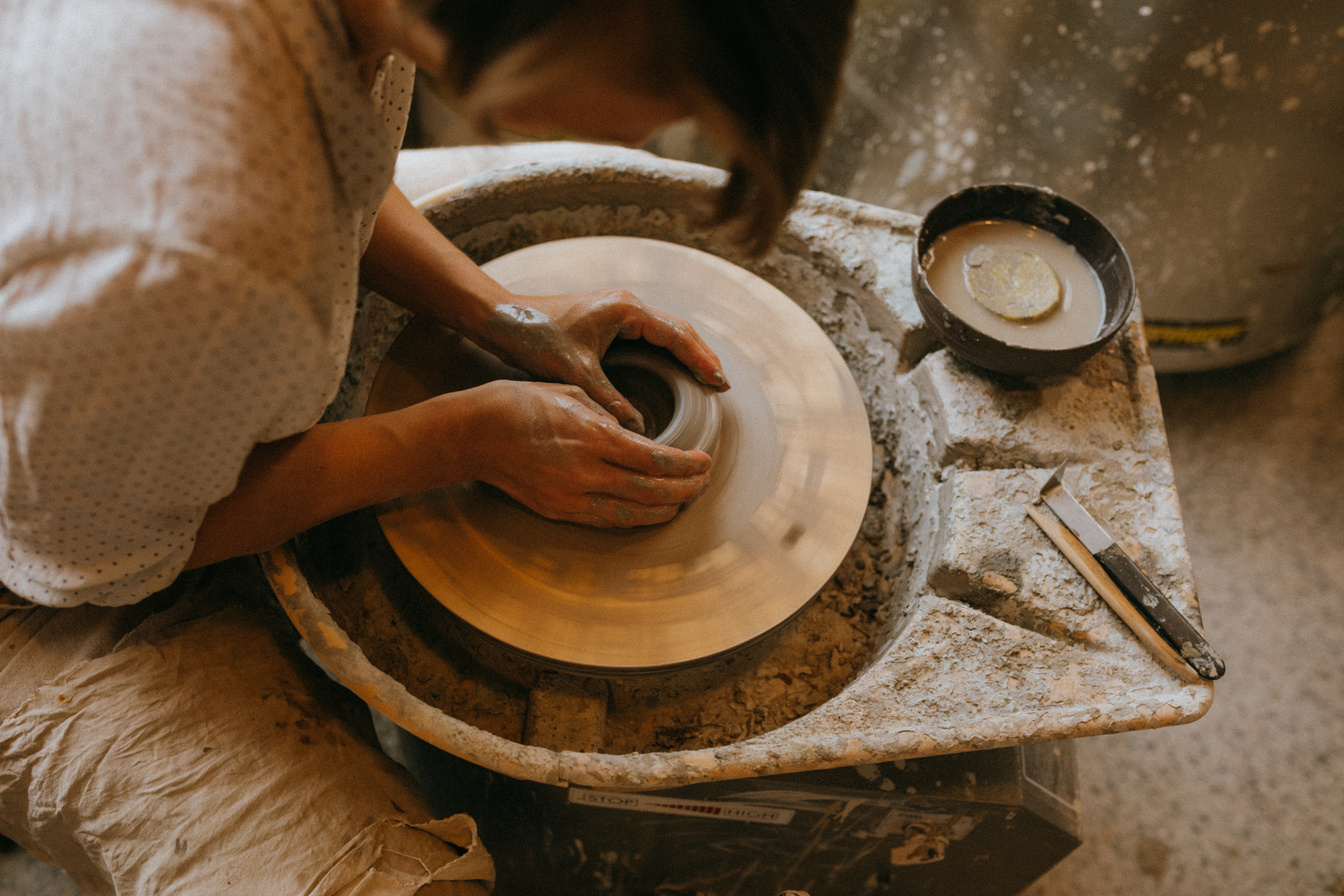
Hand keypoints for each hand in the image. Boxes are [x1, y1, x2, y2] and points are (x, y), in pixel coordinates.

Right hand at [456, 380, 712, 526]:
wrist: (474, 433)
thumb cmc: (520, 403)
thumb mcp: (572, 392)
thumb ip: (608, 415)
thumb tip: (637, 433)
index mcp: (593, 436)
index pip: (655, 459)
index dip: (685, 465)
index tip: (704, 461)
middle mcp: (586, 471)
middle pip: (650, 490)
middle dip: (685, 488)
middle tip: (704, 481)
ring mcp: (571, 496)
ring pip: (632, 513)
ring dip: (665, 508)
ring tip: (685, 500)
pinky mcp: (558, 510)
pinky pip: (606, 521)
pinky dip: (634, 518)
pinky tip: (650, 512)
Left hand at [469, 290, 728, 434]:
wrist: (502, 318)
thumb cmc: (535, 336)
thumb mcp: (576, 373)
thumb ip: (609, 402)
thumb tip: (637, 431)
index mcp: (626, 310)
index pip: (678, 335)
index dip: (702, 360)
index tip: (719, 383)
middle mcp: (627, 305)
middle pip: (678, 331)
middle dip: (701, 358)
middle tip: (721, 386)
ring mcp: (618, 311)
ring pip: (665, 333)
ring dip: (685, 355)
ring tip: (706, 381)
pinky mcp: (608, 320)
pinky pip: (648, 337)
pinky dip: (665, 355)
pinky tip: (671, 375)